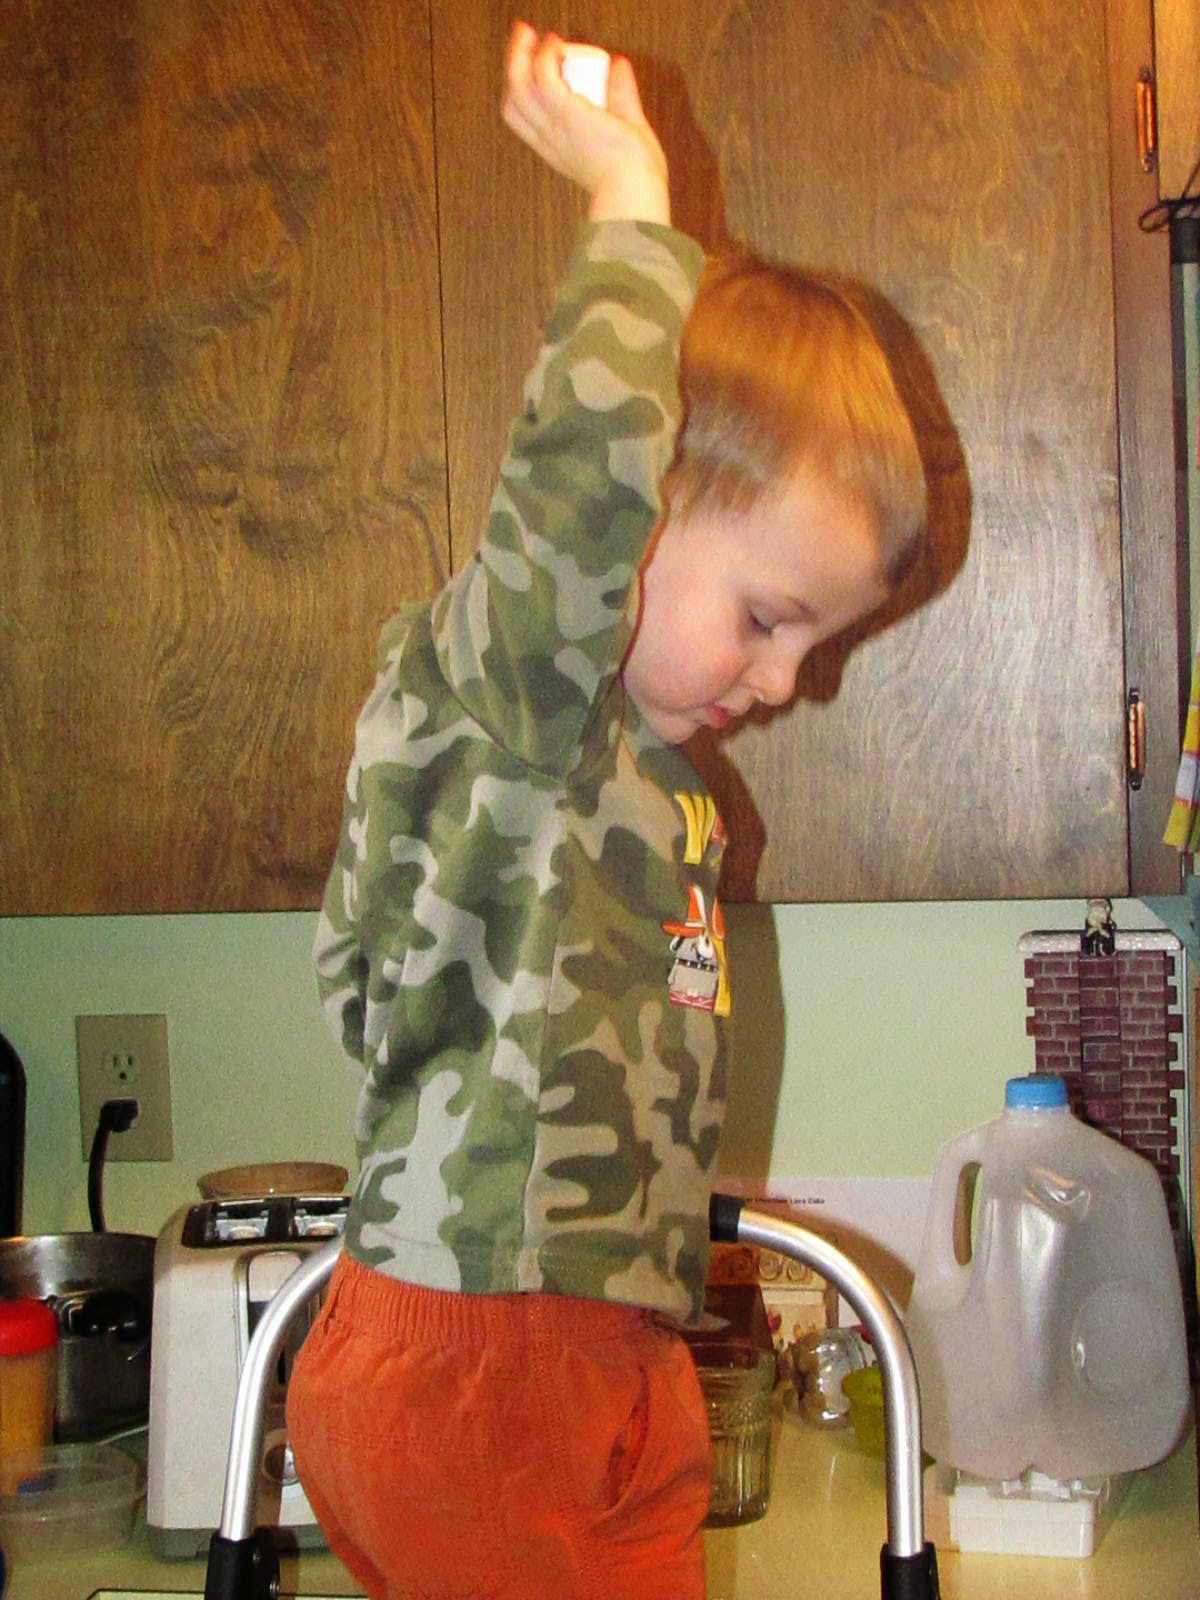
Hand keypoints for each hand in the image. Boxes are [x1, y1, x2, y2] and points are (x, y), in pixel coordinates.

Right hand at [502, 21, 669, 224]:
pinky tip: (555, 44)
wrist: (635, 192)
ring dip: (518, 54)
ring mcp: (556, 127)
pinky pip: (543, 77)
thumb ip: (623, 97)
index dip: (521, 92)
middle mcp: (550, 140)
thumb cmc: (635, 176)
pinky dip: (545, 56)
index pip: (523, 120)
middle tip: (523, 41)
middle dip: (512, 67)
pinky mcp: (567, 114)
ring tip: (527, 33)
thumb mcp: (627, 129)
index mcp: (558, 151)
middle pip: (514, 102)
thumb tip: (619, 64)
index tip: (534, 68)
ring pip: (519, 86)